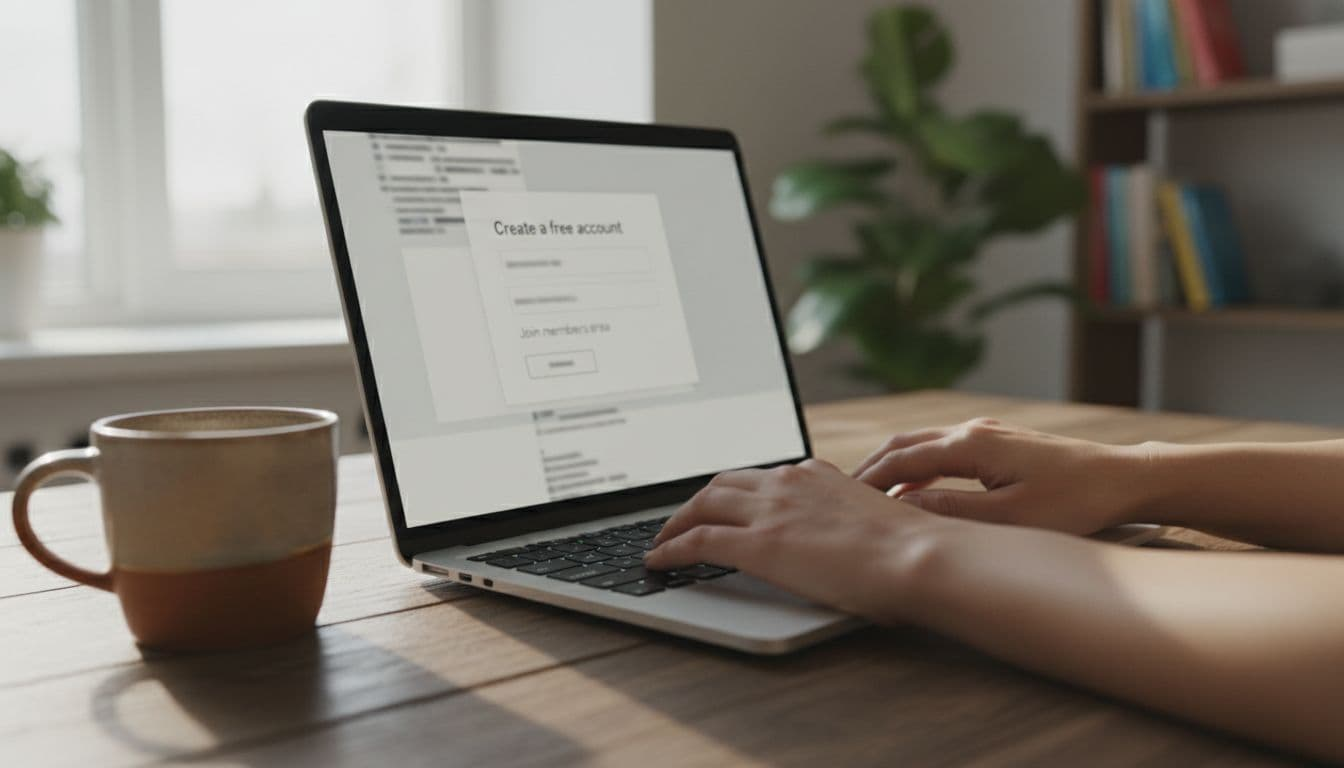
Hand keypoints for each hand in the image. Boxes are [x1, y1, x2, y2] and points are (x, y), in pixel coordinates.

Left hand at [645, 459, 950, 622]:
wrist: (915, 556)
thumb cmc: (909, 549)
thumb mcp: (870, 518)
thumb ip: (844, 518)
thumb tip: (842, 540)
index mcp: (814, 474)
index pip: (759, 476)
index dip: (733, 491)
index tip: (722, 503)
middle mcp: (786, 482)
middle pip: (722, 483)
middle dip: (696, 500)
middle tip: (680, 519)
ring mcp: (769, 510)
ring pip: (703, 504)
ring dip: (676, 521)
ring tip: (663, 539)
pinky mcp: (757, 543)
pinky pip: (698, 541)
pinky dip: (671, 548)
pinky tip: (659, 560)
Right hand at [852, 418, 1148, 534]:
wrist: (1124, 478)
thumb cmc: (1075, 502)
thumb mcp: (1010, 519)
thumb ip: (953, 513)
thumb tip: (904, 509)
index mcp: (971, 445)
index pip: (901, 461)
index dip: (867, 481)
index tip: (840, 502)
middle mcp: (974, 430)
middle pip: (903, 444)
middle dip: (869, 468)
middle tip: (840, 496)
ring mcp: (987, 432)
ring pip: (922, 444)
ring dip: (892, 467)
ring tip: (867, 494)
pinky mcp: (999, 442)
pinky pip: (943, 449)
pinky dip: (917, 467)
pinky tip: (914, 491)